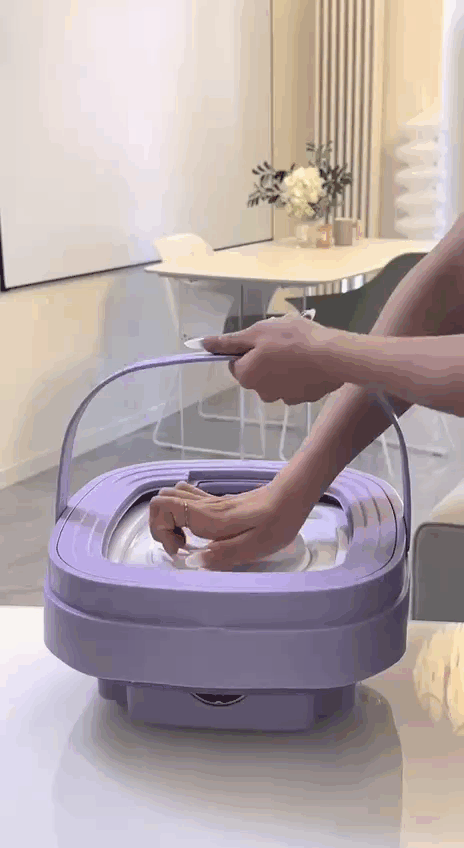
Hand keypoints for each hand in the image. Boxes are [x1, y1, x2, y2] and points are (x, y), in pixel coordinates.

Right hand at [149, 481, 310, 569]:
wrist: (292, 496)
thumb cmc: (277, 521)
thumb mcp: (255, 545)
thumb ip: (223, 554)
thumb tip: (195, 562)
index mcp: (209, 516)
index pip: (163, 506)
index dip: (161, 530)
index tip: (180, 550)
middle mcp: (205, 505)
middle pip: (161, 499)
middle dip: (160, 526)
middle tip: (180, 546)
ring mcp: (211, 501)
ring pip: (173, 496)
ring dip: (170, 518)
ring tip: (187, 539)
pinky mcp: (219, 502)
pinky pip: (188, 498)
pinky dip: (183, 513)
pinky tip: (200, 530)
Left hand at [202, 314, 344, 404]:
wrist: (332, 356)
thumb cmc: (291, 339)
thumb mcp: (257, 332)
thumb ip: (229, 342)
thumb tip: (203, 345)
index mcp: (246, 375)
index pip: (236, 362)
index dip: (248, 348)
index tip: (263, 338)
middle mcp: (261, 392)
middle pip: (257, 372)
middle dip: (266, 357)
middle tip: (283, 341)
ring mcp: (284, 398)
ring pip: (277, 379)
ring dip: (283, 366)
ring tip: (300, 349)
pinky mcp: (304, 398)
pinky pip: (296, 384)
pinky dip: (300, 374)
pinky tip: (311, 362)